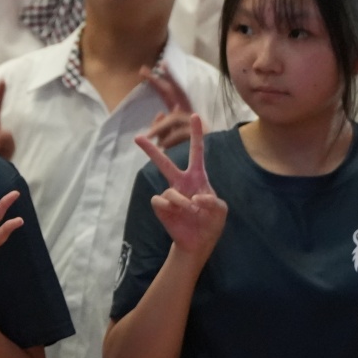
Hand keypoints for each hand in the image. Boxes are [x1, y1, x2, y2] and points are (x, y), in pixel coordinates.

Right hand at [136, 113, 226, 260]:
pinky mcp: (161, 206)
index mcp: (198, 177)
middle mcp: (181, 182)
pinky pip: (161, 201)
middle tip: (136, 138)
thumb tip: (195, 196)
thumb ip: (213, 201)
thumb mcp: (221, 211)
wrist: (198, 242)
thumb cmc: (211, 222)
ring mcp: (170, 194)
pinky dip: (173, 208)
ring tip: (193, 212)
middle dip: (150, 151)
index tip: (194, 115)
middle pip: (164, 163)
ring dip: (184, 204)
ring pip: (171, 192)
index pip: (197, 152)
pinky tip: (180, 216)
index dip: (196, 134)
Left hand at [142, 68, 195, 149]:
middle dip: (161, 81)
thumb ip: (161, 125)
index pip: (172, 93)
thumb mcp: (167, 137)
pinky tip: (165, 147)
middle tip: (145, 70)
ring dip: (160, 128)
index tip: (156, 65)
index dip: (164, 80)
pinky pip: (179, 133)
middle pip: (176, 92)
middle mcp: (190, 113)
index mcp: (181, 112)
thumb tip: (159, 113)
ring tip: (149, 137)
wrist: (209, 162)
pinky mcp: (203, 133)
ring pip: (173, 118)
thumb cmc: (184, 150)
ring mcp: (198, 121)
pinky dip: (169, 141)